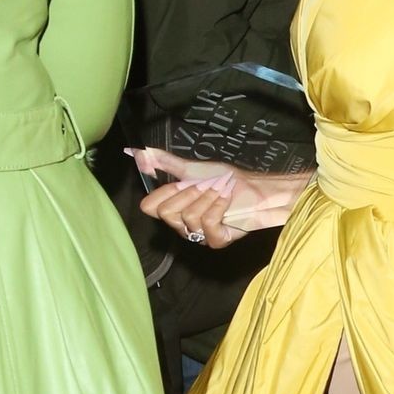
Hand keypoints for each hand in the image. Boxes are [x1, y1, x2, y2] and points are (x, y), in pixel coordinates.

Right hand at [128, 148, 311, 248]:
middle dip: (190, 193)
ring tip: (221, 189)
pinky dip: (219, 205)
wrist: (255, 189)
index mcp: (174, 209)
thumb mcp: (192, 168)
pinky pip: (207, 223)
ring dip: (208, 196)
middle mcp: (183, 225)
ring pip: (189, 217)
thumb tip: (137, 152)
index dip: (164, 193)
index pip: (149, 208)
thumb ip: (164, 162)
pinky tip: (227, 198)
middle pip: (167, 214)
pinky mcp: (216, 241)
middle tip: (206, 185)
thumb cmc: (226, 180)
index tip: (182, 182)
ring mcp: (199, 235)